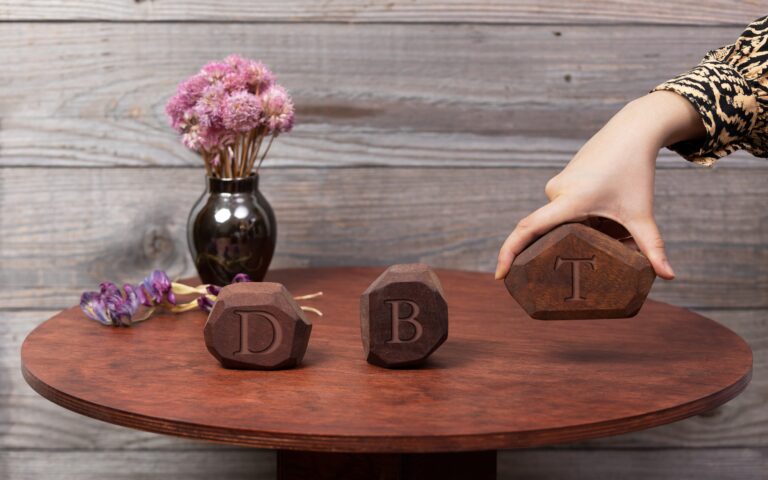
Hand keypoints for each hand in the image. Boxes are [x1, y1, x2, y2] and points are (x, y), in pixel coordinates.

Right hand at [495, 91, 704, 280]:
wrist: (632, 131)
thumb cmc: (635, 171)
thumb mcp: (642, 213)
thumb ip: (652, 247)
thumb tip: (669, 277)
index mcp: (569, 201)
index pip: (528, 229)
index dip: (509, 253)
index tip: (500, 276)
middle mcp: (556, 193)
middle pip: (543, 230)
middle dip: (547, 252)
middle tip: (557, 275)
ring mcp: (557, 185)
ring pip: (554, 220)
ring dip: (566, 235)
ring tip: (589, 247)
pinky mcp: (562, 181)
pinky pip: (559, 209)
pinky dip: (571, 222)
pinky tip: (590, 228)